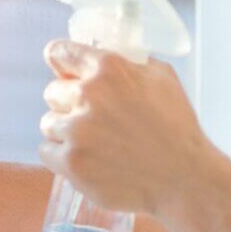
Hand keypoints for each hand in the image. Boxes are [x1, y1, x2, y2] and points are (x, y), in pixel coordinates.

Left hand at [38, 39, 230, 217]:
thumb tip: (97, 53)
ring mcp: (77, 131)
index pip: (59, 53)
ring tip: (93, 142)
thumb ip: (126, 61)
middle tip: (92, 117)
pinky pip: (46, 151)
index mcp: (110, 69)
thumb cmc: (176, 127)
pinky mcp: (71, 163)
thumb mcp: (161, 77)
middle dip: (68, 103)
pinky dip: (61, 156)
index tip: (62, 69)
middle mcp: (89, 95)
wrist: (184, 178)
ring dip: (65, 131)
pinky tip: (86, 158)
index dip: (60, 62)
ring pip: (48, 123)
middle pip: (52, 92)